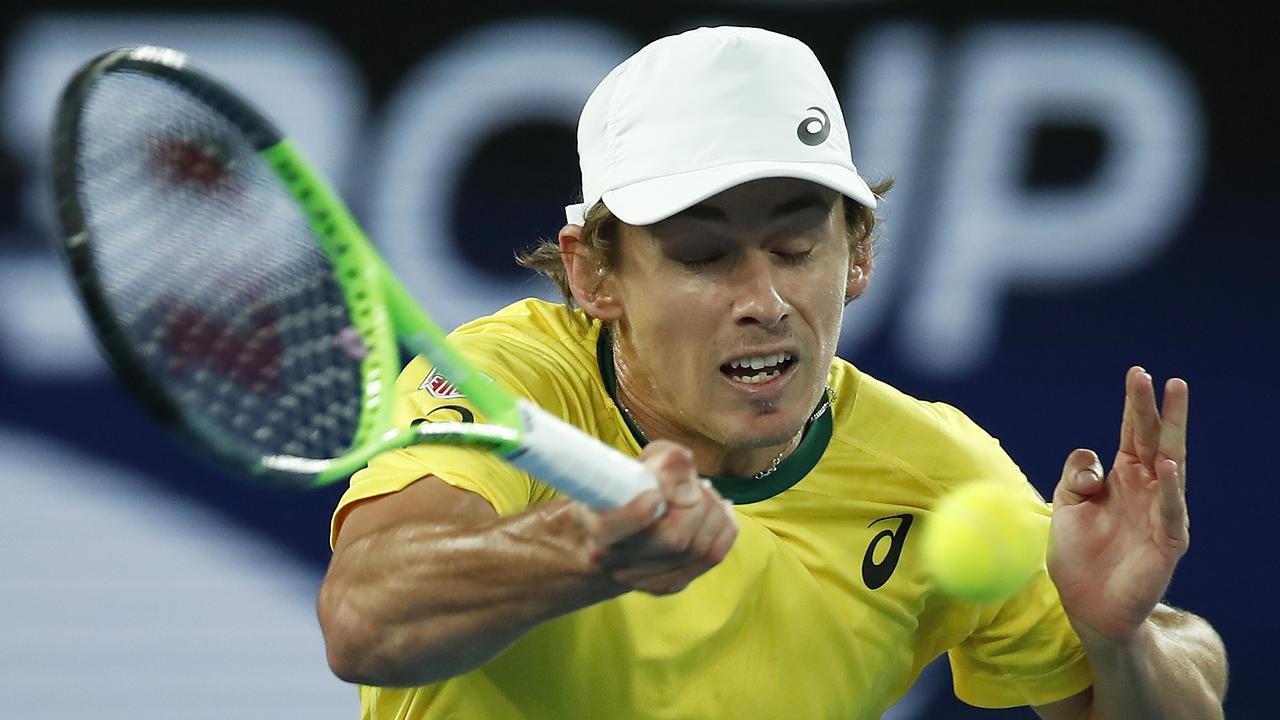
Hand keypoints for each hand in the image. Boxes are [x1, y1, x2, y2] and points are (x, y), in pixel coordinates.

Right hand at [573, 440, 738, 594]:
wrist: (624, 520)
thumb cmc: (632, 483)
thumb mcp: (645, 460)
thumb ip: (666, 463)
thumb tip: (689, 490)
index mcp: (598, 525)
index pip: (613, 531)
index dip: (637, 513)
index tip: (654, 494)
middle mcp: (615, 560)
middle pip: (674, 540)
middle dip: (698, 504)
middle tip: (697, 483)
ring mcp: (642, 579)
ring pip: (700, 549)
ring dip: (714, 512)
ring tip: (705, 493)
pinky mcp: (668, 584)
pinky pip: (712, 556)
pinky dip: (724, 528)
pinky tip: (718, 510)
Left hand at [1048, 366, 1189, 642]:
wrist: (1087, 607)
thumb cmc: (1079, 555)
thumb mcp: (1065, 506)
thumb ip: (1074, 476)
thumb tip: (1091, 458)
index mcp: (1122, 479)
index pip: (1131, 432)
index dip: (1133, 405)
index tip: (1137, 373)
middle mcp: (1146, 490)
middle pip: (1154, 440)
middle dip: (1156, 408)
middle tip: (1157, 376)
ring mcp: (1160, 514)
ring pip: (1171, 467)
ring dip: (1171, 435)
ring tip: (1174, 402)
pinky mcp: (1167, 543)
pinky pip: (1172, 512)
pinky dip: (1171, 489)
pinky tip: (1167, 465)